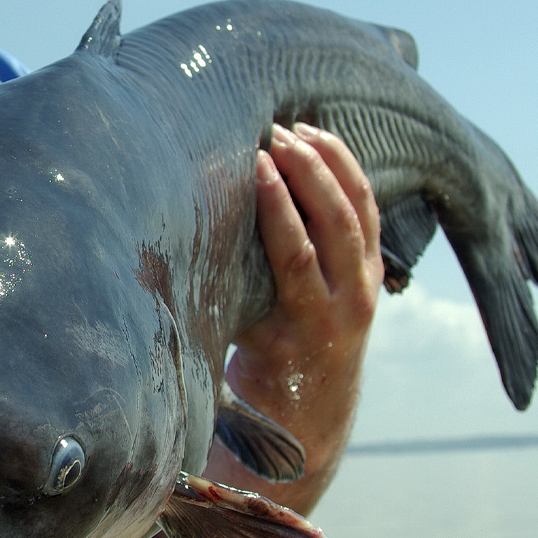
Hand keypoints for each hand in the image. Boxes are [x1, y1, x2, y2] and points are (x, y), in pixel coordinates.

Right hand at [213, 122, 382, 514]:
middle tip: (276, 135)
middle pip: (337, 224)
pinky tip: (324, 145)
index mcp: (308, 324)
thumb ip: (218, 302)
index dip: (278, 206)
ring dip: (332, 165)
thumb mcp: (236, 345)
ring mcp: (367, 286)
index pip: (297, 253)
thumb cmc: (259, 376)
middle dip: (308, 172)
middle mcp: (347, 303)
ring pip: (361, 212)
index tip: (256, 163)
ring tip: (299, 129)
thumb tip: (164, 261)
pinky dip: (349, 175)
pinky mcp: (373, 271)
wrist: (313, 408)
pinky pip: (369, 212)